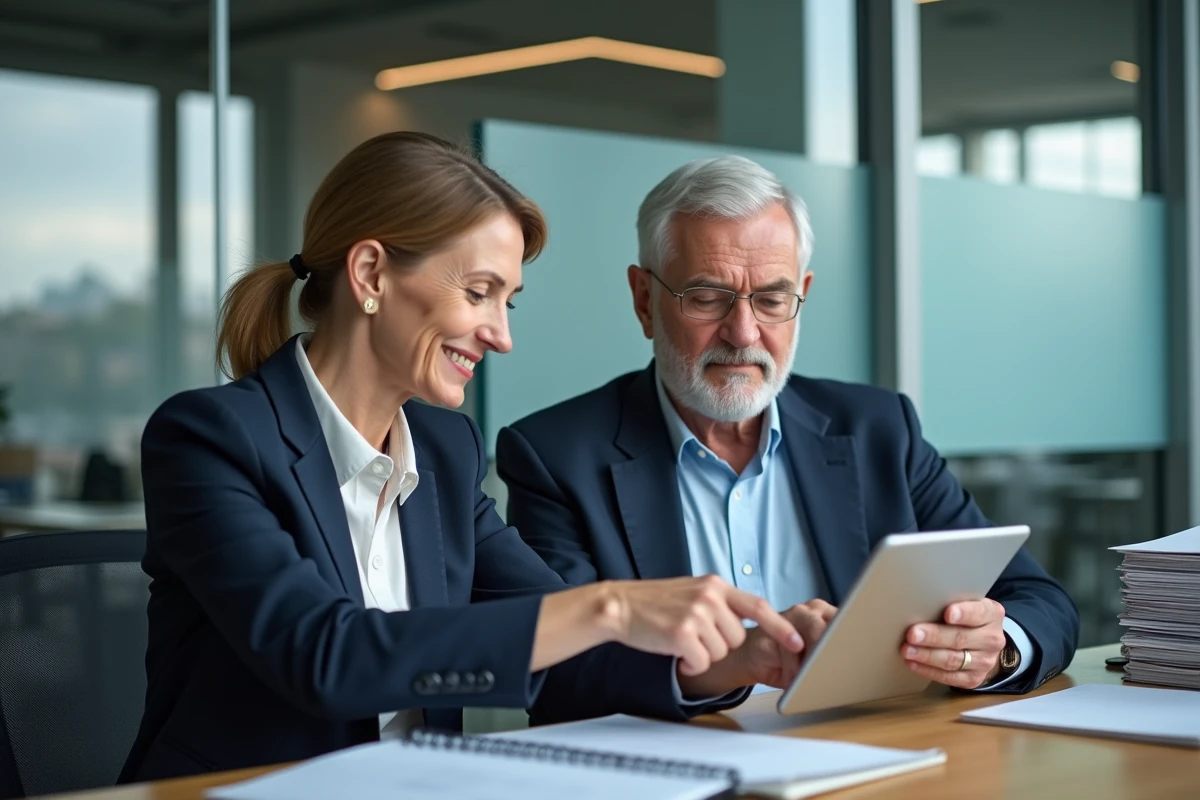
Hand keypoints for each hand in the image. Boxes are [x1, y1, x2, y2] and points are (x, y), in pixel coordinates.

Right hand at [605, 575, 803, 677]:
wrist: (619, 605)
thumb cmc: (655, 603)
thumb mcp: (692, 591)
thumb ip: (719, 602)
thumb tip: (745, 620)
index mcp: (715, 585)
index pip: (757, 604)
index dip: (780, 625)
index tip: (797, 641)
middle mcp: (710, 596)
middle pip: (737, 638)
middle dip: (718, 645)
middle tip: (693, 636)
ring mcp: (696, 613)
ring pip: (720, 652)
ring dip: (702, 654)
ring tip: (681, 640)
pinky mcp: (682, 633)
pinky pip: (702, 662)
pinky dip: (690, 664)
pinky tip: (675, 652)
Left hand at [902, 599, 1006, 688]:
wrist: (983, 644)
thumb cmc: (965, 617)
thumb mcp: (966, 603)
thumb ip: (950, 601)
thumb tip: (918, 602)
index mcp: (991, 614)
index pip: (979, 613)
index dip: (964, 613)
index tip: (948, 613)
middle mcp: (992, 639)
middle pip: (960, 638)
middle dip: (934, 636)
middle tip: (912, 634)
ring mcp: (985, 661)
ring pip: (953, 659)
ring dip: (927, 655)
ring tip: (907, 650)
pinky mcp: (974, 679)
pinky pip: (949, 677)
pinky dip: (928, 670)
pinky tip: (913, 663)